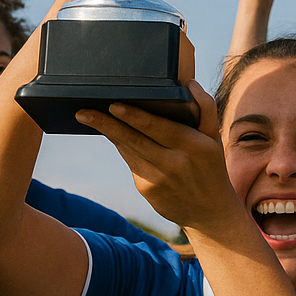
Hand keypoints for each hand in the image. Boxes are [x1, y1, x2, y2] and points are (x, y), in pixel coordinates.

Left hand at [76, 82, 244, 232]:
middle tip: (82, 112)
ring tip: (90, 116)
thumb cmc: (210, 166)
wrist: (210, 212)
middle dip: (105, 124)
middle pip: (133, 139)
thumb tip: (189, 83)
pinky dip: (123, 148)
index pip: (157, 128)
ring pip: (128, 150)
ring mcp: (158, 180)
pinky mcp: (147, 191)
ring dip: (109, 133)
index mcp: (192, 146)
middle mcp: (173, 164)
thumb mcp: (214, 138)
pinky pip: (130, 163)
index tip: (113, 106)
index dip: (133, 117)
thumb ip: (205, 108)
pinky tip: (116, 136)